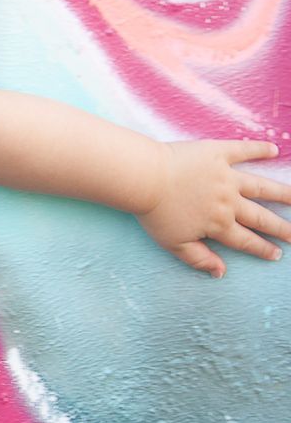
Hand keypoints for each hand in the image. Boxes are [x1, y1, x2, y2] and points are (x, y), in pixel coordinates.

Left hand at [135, 140, 290, 276]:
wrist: (145, 178)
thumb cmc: (155, 213)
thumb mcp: (175, 244)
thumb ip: (200, 259)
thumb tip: (221, 273)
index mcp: (218, 224)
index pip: (246, 240)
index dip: (262, 248)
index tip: (277, 254)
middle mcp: (229, 202)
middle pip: (261, 217)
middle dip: (282, 227)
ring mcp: (226, 176)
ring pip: (261, 186)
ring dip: (282, 192)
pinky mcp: (217, 153)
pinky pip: (242, 150)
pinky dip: (258, 149)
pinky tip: (273, 150)